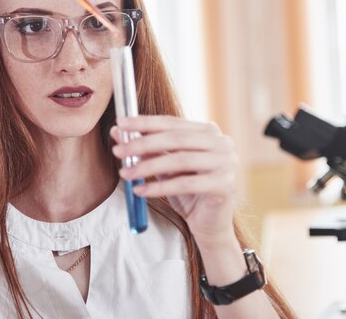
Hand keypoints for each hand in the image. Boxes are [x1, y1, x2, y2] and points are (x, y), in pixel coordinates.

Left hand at [111, 116, 239, 246]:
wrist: (210, 224)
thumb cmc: (189, 192)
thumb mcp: (165, 167)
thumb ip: (147, 148)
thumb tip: (117, 131)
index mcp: (209, 131)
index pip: (173, 122)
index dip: (146, 122)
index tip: (121, 122)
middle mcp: (222, 143)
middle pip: (176, 138)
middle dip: (143, 143)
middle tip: (118, 151)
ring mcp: (227, 163)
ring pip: (180, 160)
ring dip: (148, 166)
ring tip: (125, 174)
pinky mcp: (225, 184)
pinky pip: (186, 184)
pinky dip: (159, 187)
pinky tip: (140, 191)